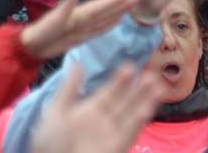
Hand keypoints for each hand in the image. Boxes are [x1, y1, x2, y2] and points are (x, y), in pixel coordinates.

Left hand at [20, 0, 137, 58]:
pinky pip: (98, 29)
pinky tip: (116, 20)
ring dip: (117, 12)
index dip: (113, 0)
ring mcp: (82, 27)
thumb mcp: (53, 21)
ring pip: (104, 19)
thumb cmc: (40, 33)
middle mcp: (82, 18)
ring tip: (131, 5)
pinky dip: (108, 25)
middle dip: (120, 4)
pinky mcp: (80, 37)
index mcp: (77, 14)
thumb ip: (65, 7)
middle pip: (105, 10)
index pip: (99, 6)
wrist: (31, 46)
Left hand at [29, 62, 161, 152]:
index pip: (109, 92)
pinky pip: (130, 133)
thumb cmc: (49, 142)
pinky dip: (139, 121)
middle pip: (125, 102)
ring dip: (145, 102)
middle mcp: (103, 122)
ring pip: (132, 116)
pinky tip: (147, 108)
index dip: (119, 80)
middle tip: (152, 74)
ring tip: (158, 86)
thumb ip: (69, 88)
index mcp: (88, 111)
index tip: (130, 65)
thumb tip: (76, 63)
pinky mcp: (116, 147)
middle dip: (138, 89)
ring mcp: (111, 135)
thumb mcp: (56, 111)